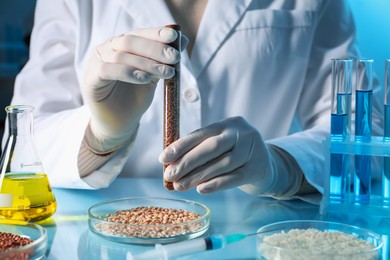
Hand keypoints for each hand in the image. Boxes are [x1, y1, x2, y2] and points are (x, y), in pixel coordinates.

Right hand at [83, 27, 185, 150]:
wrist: (119, 123)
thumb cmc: (135, 97)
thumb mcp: (153, 76)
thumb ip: (163, 59)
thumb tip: (182, 39)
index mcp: (122, 44)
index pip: (139, 33)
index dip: (156, 33)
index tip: (174, 36)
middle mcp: (107, 49)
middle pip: (130, 41)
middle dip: (155, 49)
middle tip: (175, 58)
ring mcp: (96, 62)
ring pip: (122, 56)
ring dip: (147, 64)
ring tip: (167, 73)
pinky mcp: (90, 78)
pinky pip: (108, 71)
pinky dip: (128, 73)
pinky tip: (144, 79)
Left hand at [159, 116, 276, 193]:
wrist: (267, 164)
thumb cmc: (234, 154)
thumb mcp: (221, 145)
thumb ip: (200, 151)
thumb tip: (171, 165)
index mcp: (228, 124)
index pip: (201, 133)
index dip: (181, 146)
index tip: (163, 158)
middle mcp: (241, 133)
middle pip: (212, 147)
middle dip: (188, 162)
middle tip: (170, 176)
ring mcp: (252, 150)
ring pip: (222, 163)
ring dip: (198, 176)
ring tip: (181, 186)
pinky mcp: (258, 168)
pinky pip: (235, 177)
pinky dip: (217, 184)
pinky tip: (201, 189)